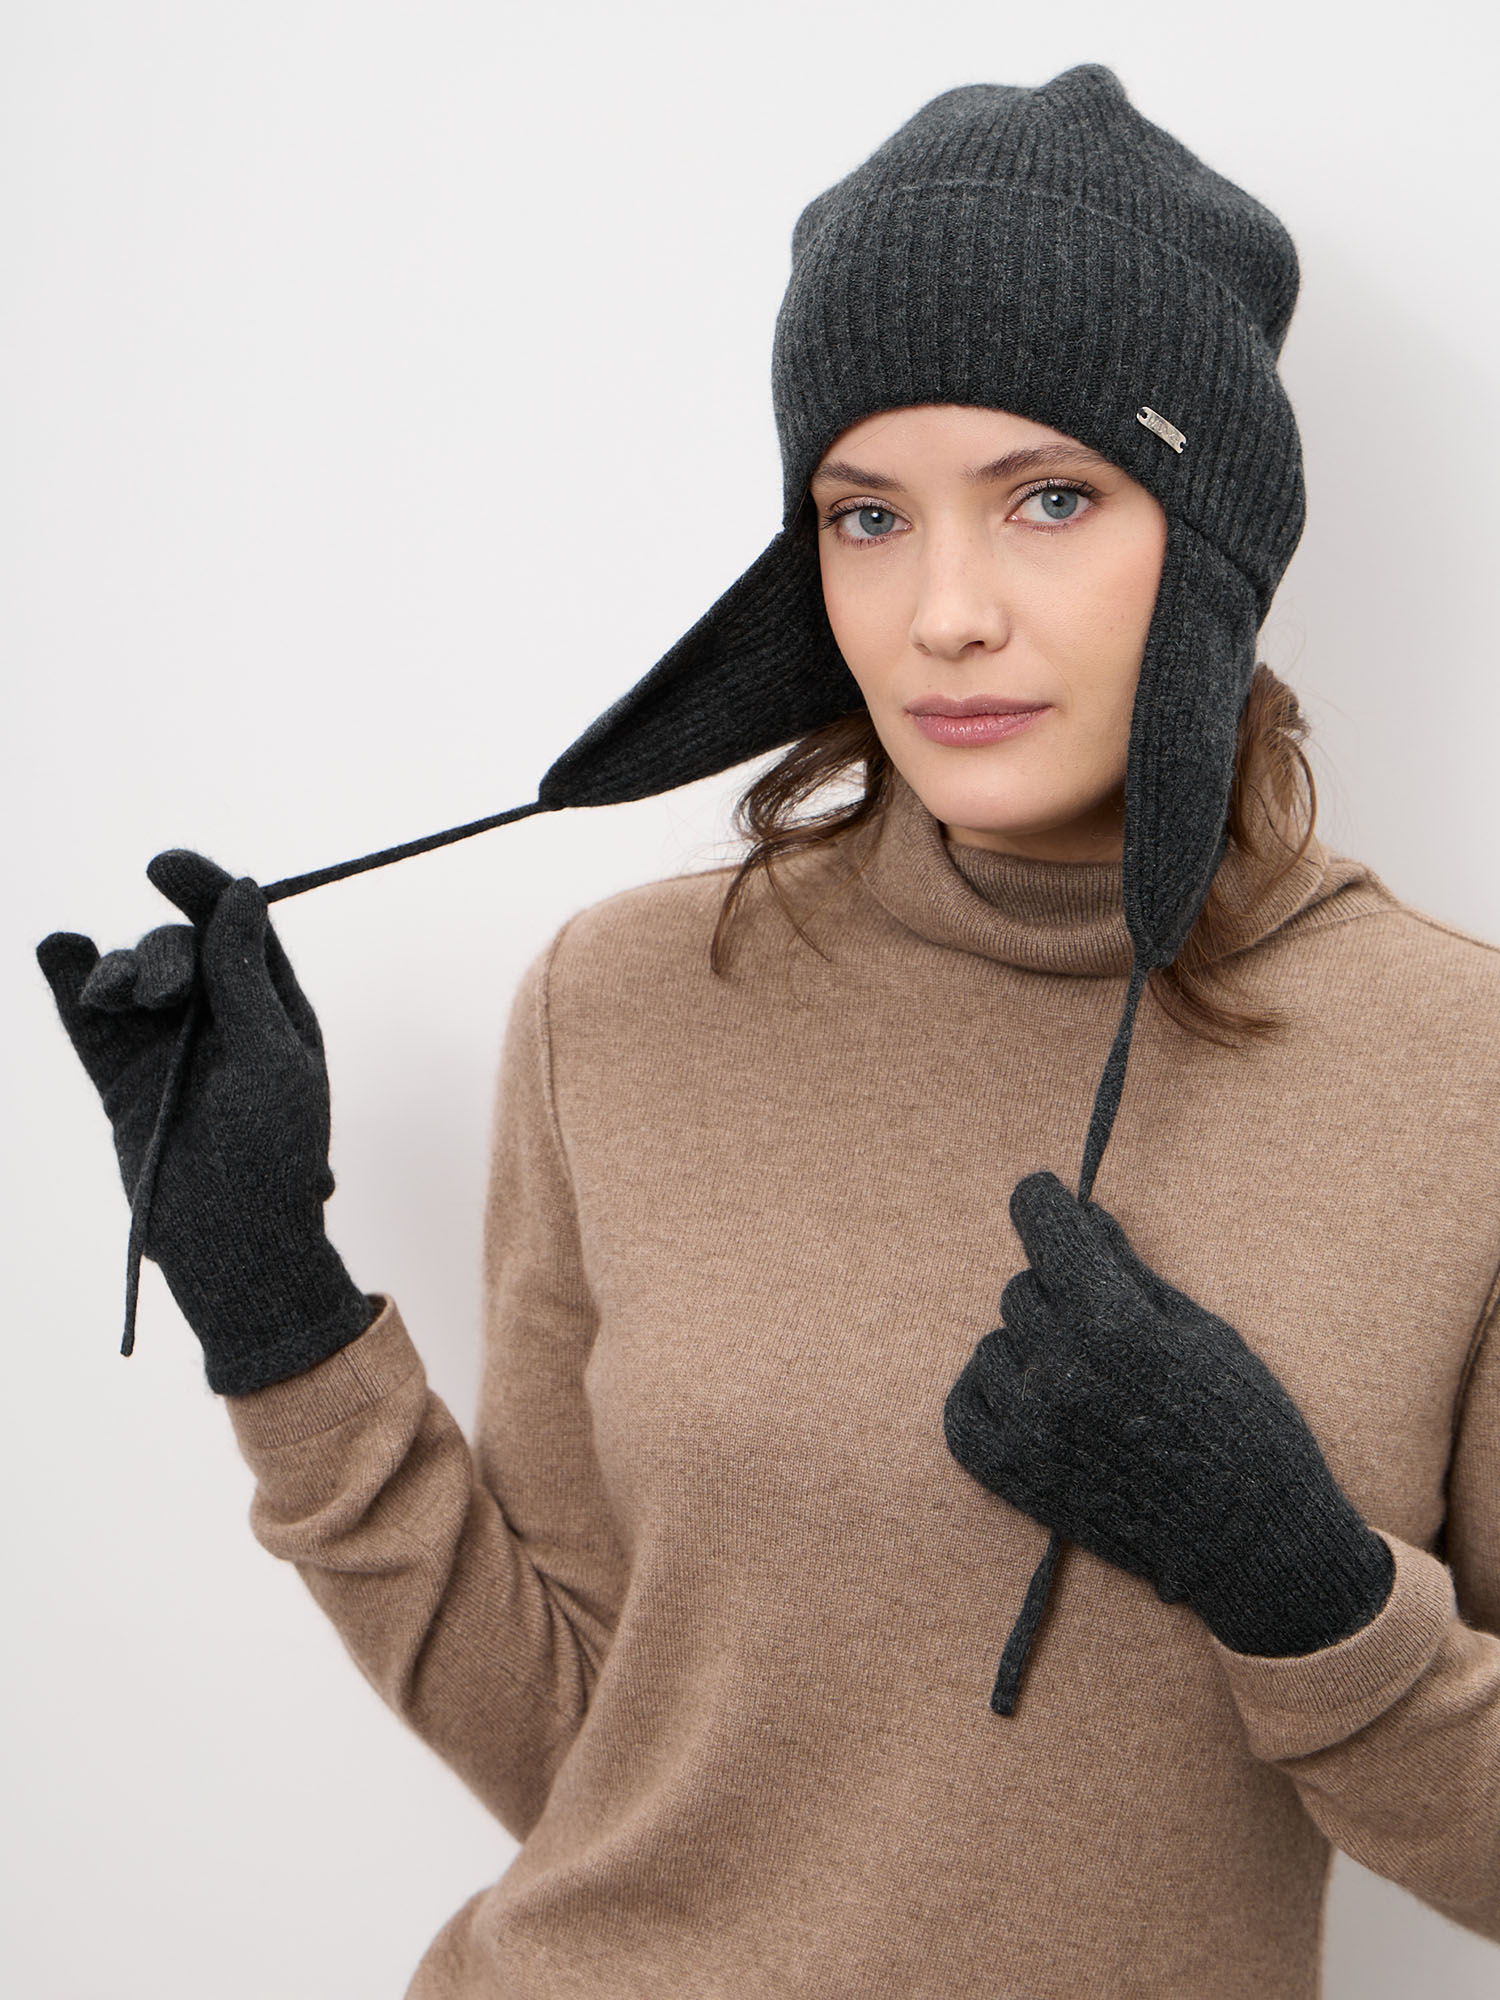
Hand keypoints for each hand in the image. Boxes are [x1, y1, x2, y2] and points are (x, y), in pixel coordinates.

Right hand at [37, 850, 375, 1395]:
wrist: (229, 1241)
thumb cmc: (272, 1153)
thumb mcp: (271, 1055)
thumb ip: (245, 976)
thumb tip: (242, 893)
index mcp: (274, 1010)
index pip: (237, 927)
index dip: (203, 889)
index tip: (164, 866)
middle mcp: (220, 1020)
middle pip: (180, 951)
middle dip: (163, 957)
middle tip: (160, 995)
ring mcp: (167, 1049)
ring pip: (130, 981)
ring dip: (117, 974)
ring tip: (112, 999)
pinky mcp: (122, 1080)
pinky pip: (90, 1021)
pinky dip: (73, 982)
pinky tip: (59, 949)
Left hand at [943, 1171, 1393, 1655]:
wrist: (1249, 1545)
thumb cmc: (1243, 1428)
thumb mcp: (1201, 1332)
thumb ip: (1129, 1272)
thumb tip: (1082, 1216)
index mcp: (1114, 1327)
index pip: (1045, 1228)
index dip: (1043, 1203)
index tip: (1043, 1196)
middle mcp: (1060, 1372)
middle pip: (1024, 1289)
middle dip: (1061, 1296)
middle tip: (1107, 1330)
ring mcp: (1028, 1426)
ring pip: (996, 1344)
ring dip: (1031, 1349)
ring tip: (1084, 1381)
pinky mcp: (1008, 1474)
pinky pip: (964, 1405)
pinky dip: (990, 1394)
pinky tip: (1029, 1396)